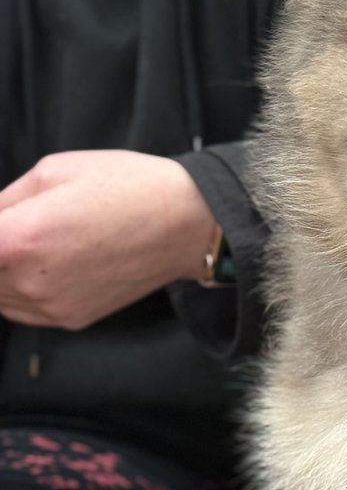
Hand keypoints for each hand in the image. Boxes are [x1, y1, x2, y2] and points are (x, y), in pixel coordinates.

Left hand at [0, 150, 216, 329]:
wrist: (185, 223)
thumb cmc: (125, 187)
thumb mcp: (51, 171)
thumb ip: (2, 202)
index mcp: (19, 239)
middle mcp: (30, 282)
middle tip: (16, 227)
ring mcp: (51, 307)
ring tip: (29, 242)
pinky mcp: (70, 318)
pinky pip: (19, 309)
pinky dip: (13, 289)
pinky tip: (35, 263)